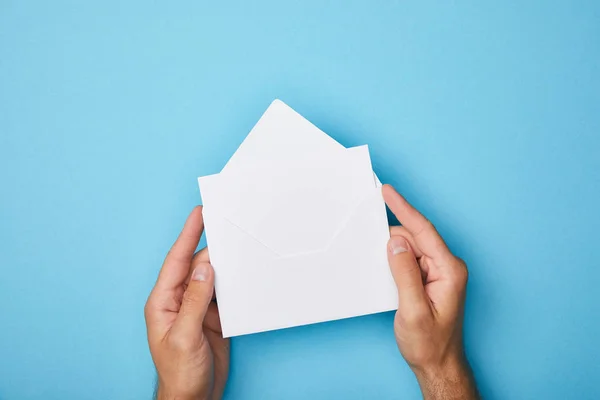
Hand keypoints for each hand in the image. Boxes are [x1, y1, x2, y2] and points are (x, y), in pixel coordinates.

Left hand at [145, 206, 228, 399]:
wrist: (193, 398)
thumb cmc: (178, 373)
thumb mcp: (184, 336)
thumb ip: (194, 301)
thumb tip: (204, 268)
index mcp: (163, 301)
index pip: (176, 260)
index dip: (188, 234)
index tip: (200, 213)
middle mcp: (179, 300)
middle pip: (197, 265)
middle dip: (213, 245)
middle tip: (229, 224)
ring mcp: (196, 308)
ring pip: (212, 277)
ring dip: (225, 263)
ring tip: (240, 244)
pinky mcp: (212, 317)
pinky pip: (223, 293)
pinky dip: (234, 282)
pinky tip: (243, 274)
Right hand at [383, 185, 478, 399]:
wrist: (438, 364)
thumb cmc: (430, 343)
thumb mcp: (413, 311)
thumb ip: (404, 275)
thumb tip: (395, 243)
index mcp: (449, 270)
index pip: (423, 231)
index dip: (403, 209)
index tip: (388, 192)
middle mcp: (447, 267)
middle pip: (415, 238)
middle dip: (392, 237)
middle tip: (369, 232)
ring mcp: (440, 272)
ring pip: (410, 248)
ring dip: (393, 251)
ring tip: (381, 264)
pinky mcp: (431, 278)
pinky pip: (410, 260)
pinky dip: (396, 260)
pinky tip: (387, 268)